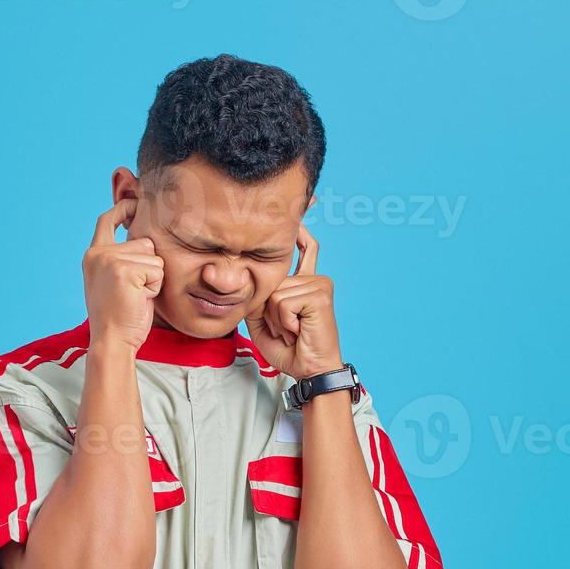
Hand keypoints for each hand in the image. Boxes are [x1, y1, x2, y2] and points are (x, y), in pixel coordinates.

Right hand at [82, 198, 163, 353]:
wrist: (112, 341)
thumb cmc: (119, 317)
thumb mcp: (115, 282)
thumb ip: (122, 260)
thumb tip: (145, 240)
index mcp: (93, 255)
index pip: (106, 220)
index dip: (122, 209)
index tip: (134, 203)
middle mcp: (98, 254)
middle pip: (144, 242)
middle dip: (149, 267)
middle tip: (135, 292)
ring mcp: (110, 260)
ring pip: (154, 257)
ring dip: (153, 279)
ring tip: (136, 296)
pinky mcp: (124, 270)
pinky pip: (157, 270)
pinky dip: (156, 287)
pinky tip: (140, 299)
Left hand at [243, 224, 341, 379]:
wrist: (310, 370)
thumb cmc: (290, 349)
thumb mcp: (263, 320)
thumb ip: (257, 296)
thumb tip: (249, 276)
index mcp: (305, 282)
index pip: (306, 247)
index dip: (302, 228)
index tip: (310, 199)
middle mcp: (315, 278)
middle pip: (272, 280)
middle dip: (269, 310)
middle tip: (288, 329)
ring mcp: (319, 283)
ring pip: (274, 293)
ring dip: (277, 319)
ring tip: (293, 331)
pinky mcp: (320, 293)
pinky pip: (282, 302)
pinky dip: (284, 322)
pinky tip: (299, 330)